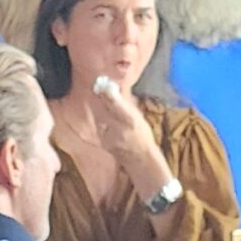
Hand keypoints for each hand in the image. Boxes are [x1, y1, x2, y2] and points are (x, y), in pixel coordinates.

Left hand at [86, 76, 170, 196]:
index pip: (115, 103)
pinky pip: (98, 125)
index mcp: (131, 120)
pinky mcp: (103, 141)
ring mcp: (109, 136)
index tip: (103, 82)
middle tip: (98, 85)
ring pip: (98, 116)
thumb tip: (115, 88)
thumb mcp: (139, 117)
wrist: (140, 158)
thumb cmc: (142, 134)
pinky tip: (104, 116)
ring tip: (100, 98)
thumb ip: (126, 104)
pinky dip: (99, 118)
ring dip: (98, 106)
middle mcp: (119, 128)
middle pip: (103, 108)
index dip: (107, 92)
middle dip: (99, 96)